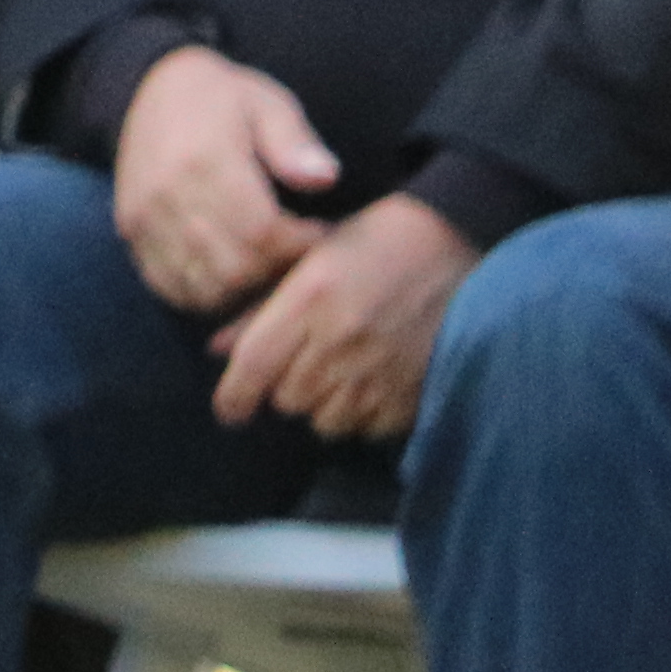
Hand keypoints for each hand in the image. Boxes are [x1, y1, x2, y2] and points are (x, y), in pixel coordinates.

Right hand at [111, 42, 334, 315]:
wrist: (145, 88)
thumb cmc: (221, 97)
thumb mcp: (266, 102)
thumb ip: (294, 141)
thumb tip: (326, 178)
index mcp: (206, 159)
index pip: (262, 233)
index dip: (300, 246)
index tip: (320, 232)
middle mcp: (167, 195)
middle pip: (234, 269)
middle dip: (276, 272)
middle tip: (298, 254)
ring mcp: (144, 218)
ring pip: (203, 288)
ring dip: (243, 291)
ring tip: (267, 265)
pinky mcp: (131, 233)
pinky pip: (171, 287)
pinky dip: (205, 294)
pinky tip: (230, 274)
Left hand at [209, 194, 472, 438]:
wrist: (453, 244)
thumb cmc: (371, 243)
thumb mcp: (307, 261)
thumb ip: (259, 308)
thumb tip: (217, 350)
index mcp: (310, 299)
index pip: (256, 363)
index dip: (234, 395)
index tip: (228, 411)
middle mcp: (341, 340)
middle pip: (287, 398)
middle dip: (283, 387)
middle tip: (301, 363)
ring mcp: (380, 371)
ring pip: (324, 420)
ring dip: (320, 405)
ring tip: (336, 373)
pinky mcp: (413, 393)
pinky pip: (367, 428)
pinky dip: (359, 415)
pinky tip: (367, 384)